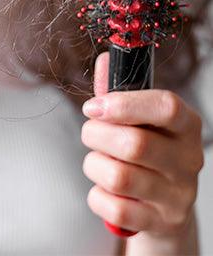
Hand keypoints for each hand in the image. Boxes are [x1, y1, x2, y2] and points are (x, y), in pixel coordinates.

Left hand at [81, 51, 204, 238]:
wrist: (162, 208)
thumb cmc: (146, 154)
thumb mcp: (138, 121)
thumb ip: (119, 91)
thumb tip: (105, 58)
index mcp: (186, 126)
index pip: (167, 107)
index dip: (124, 104)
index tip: (94, 107)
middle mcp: (189, 160)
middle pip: (134, 144)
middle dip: (96, 136)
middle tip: (91, 135)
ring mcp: (177, 195)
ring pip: (118, 177)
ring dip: (94, 166)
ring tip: (99, 163)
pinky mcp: (160, 222)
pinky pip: (114, 209)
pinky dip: (97, 198)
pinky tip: (106, 191)